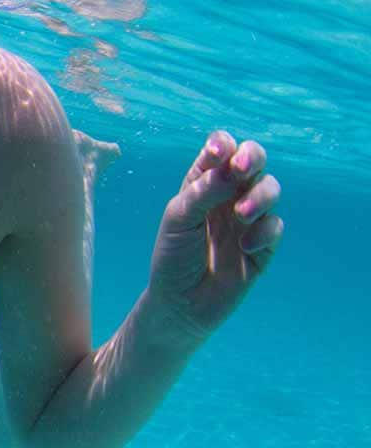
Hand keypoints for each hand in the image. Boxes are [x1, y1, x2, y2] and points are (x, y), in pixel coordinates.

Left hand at [146, 131, 282, 341]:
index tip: (219, 153)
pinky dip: (264, 232)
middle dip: (252, 157)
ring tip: (242, 215)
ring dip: (260, 196)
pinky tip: (245, 248)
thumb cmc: (173, 256)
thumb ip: (203, 191)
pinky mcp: (264, 244)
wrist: (181, 303)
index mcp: (203, 183)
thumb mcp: (179, 219)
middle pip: (252, 160)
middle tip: (241, 168)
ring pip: (269, 188)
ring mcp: (248, 218)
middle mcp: (228, 195)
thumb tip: (231, 169)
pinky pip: (275, 225)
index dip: (223, 145)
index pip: (220, 150)